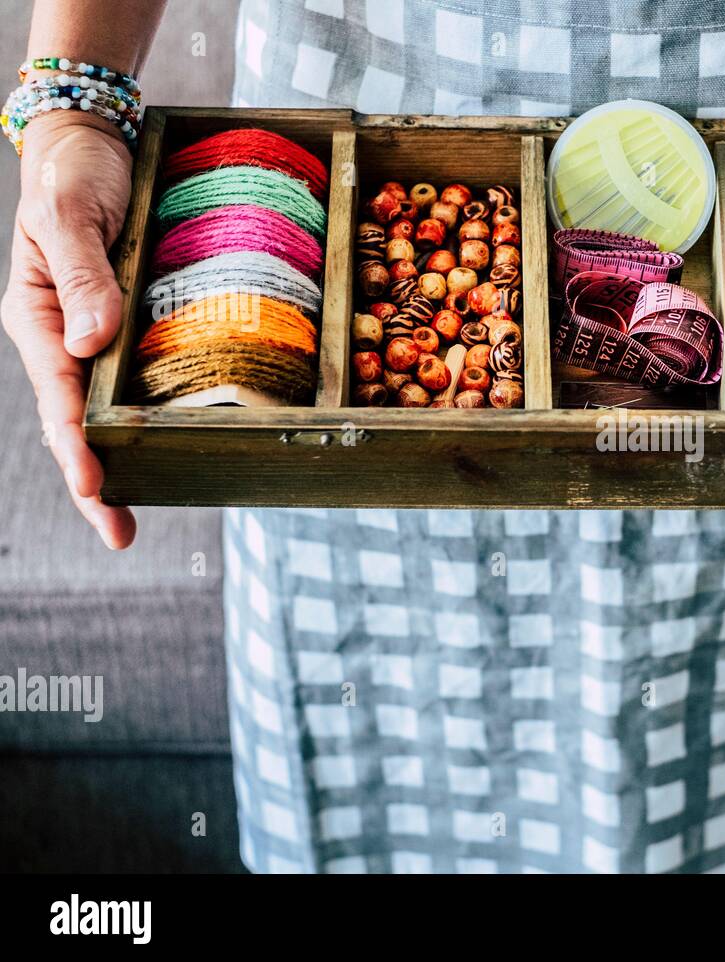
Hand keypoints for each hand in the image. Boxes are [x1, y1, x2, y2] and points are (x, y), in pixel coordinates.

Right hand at [1, 112, 136, 547]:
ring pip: (105, 408)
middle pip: (76, 420)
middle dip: (94, 478)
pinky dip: (147, 414)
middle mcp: (63, 337)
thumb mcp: (69, 214)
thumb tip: (91, 342)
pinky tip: (169, 444)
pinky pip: (136, 378)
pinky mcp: (126, 326)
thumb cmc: (72, 174)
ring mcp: (94, 336)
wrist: (90, 145)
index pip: (57, 396)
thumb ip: (84, 275)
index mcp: (36, 318)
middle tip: (118, 533)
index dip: (74, 445)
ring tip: (138, 509)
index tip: (94, 486)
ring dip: (120, 457)